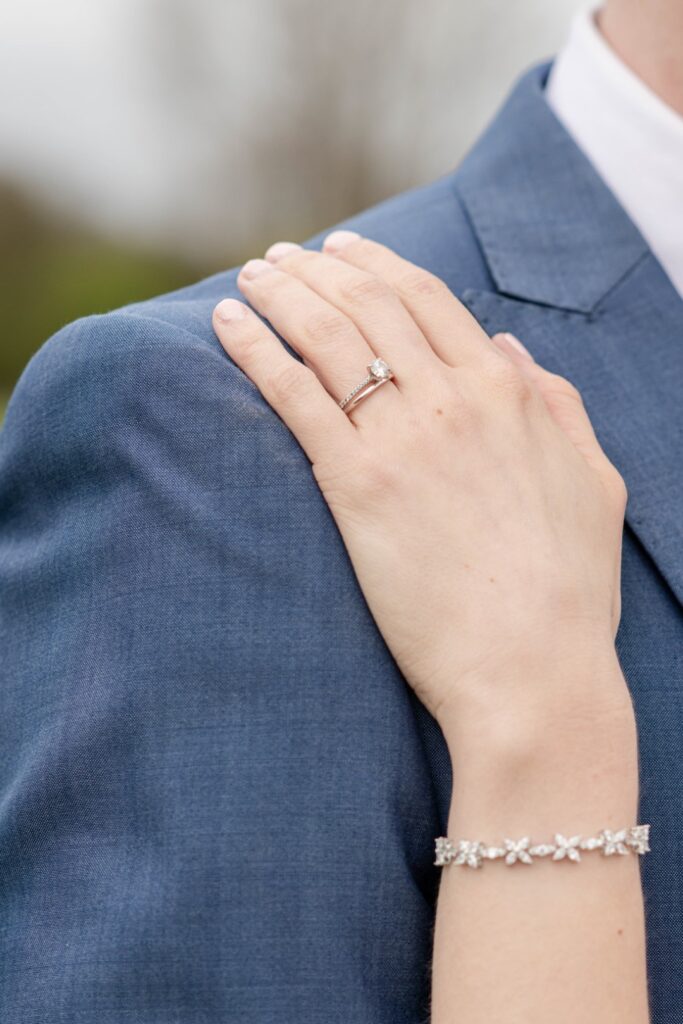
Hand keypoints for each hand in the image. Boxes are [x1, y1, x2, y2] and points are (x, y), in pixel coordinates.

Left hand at [212, 232, 629, 738]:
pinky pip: (294, 397)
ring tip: (250, 278)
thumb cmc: (569, 589)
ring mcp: (403, 439)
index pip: (426, 299)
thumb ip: (558, 406)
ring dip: (281, 296)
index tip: (340, 250)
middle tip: (280, 258)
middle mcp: (452, 398)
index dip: (376, 264)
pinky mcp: (356, 486)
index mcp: (507, 392)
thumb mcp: (594, 481)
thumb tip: (510, 351)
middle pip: (368, 304)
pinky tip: (227, 328)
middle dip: (317, 268)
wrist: (533, 668)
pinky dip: (255, 352)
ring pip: (328, 337)